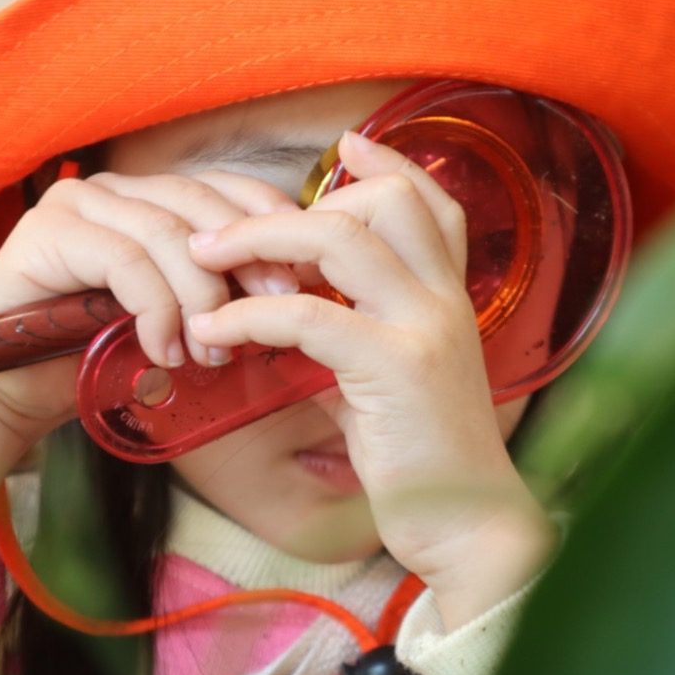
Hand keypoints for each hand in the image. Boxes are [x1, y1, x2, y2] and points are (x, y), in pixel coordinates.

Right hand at [0, 168, 302, 447]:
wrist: (13, 393)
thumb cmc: (98, 357)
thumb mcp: (174, 319)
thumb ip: (216, 293)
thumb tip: (291, 292)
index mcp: (150, 198)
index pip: (226, 188)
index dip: (269, 225)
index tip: (303, 278)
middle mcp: (115, 190)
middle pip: (201, 204)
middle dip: (247, 260)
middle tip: (275, 311)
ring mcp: (78, 204)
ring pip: (166, 233)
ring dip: (200, 298)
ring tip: (213, 353)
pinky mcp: (48, 231)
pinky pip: (125, 261)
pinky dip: (155, 309)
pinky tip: (165, 351)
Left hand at [184, 131, 555, 614]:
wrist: (470, 528)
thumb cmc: (426, 461)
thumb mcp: (395, 384)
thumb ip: (358, 342)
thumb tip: (299, 324)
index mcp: (451, 298)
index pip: (433, 202)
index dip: (390, 163)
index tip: (345, 146)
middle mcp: (446, 300)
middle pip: (384, 202)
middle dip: (295, 206)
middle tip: (225, 231)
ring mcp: (426, 329)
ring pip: (342, 238)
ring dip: (260, 240)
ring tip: (203, 260)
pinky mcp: (396, 369)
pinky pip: (309, 315)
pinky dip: (249, 313)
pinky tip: (215, 330)